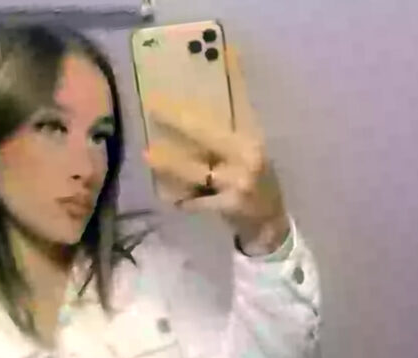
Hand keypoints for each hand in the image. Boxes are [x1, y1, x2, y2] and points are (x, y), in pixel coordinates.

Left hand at [143, 47, 289, 253]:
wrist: (270, 222)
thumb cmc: (254, 180)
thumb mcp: (247, 153)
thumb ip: (223, 136)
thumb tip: (187, 116)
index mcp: (251, 139)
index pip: (232, 107)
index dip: (214, 89)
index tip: (191, 75)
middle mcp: (247, 156)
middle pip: (206, 133)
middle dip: (177, 120)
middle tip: (152, 108)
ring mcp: (238, 182)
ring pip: (196, 169)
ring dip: (170, 162)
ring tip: (147, 154)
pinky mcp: (228, 206)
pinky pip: (196, 200)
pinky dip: (182, 198)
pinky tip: (169, 196)